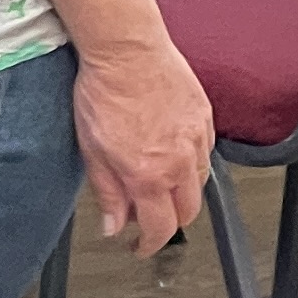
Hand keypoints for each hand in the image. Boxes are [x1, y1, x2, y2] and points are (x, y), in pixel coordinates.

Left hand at [70, 38, 210, 256]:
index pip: (160, 227)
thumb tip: (114, 224)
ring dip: (180, 193)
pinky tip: (170, 156)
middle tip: (146, 218)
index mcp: (149, 175)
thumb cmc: (104, 93)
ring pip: (199, 184)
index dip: (149, 245)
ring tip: (155, 185)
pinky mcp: (205, 119)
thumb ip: (107, 192)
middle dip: (169, 223)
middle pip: (188, 212)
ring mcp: (197, 140)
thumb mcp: (92, 151)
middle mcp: (179, 162)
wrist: (127, 51)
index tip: (140, 246)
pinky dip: (190, 165)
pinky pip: (205, 154)